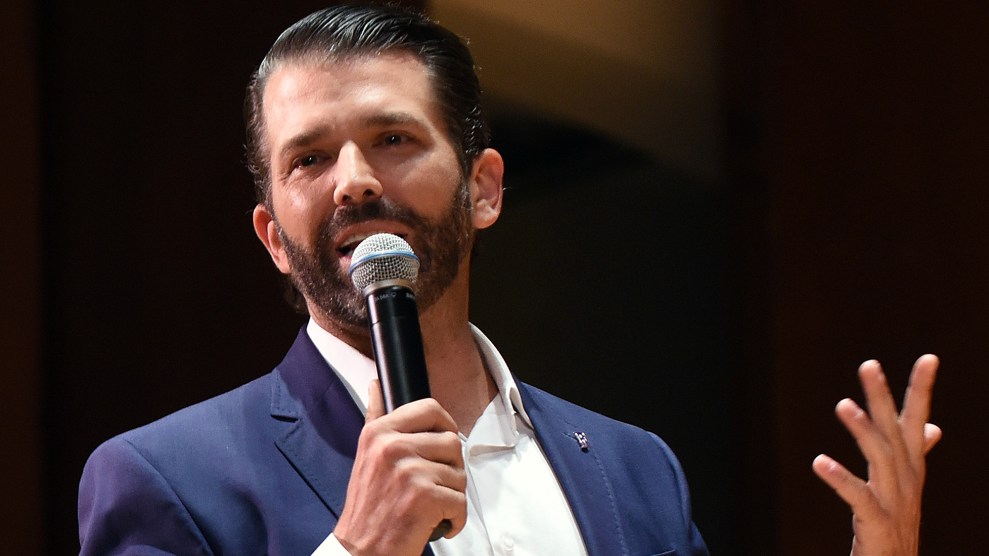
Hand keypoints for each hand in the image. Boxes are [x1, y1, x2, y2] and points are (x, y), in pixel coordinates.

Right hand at [334, 380, 466, 555]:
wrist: (360, 551)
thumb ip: (375, 417)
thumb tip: (376, 385)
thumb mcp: (366, 455)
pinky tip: (434, 523)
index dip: (445, 425)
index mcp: (379, 432)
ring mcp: (409, 471)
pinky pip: (460, 502)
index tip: (442, 442)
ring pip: (459, 473)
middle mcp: (392, 447)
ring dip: (452, 495)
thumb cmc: (368, 508)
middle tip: (434, 484)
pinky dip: (454, 519)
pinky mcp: (424, 497)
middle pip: (452, 441)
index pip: (430, 408)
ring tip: (430, 505)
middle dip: (451, 467)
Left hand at [813, 355, 941, 555]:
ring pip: (881, 458)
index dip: (922, 389)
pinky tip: (818, 462)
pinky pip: (858, 497)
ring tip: (843, 404)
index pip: (917, 420)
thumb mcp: (909, 484)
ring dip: (864, 430)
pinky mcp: (878, 522)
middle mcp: (907, 478)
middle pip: (894, 431)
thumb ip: (916, 453)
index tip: (930, 358)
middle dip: (883, 397)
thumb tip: (932, 427)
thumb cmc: (898, 523)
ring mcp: (895, 501)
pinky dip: (840, 478)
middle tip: (869, 364)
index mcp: (911, 466)